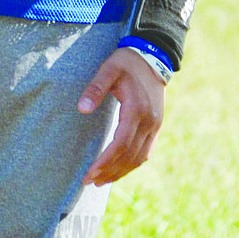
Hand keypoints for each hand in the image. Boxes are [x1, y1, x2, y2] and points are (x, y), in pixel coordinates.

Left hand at [78, 47, 165, 186]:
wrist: (153, 56)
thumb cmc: (127, 63)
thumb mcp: (108, 69)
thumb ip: (95, 88)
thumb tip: (81, 109)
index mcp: (137, 109)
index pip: (121, 144)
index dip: (105, 162)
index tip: (90, 173)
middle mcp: (150, 121)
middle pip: (129, 156)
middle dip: (109, 172)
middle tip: (89, 182)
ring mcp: (155, 125)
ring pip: (139, 158)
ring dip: (121, 172)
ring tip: (101, 181)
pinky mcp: (157, 125)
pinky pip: (146, 152)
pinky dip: (133, 164)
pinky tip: (120, 169)